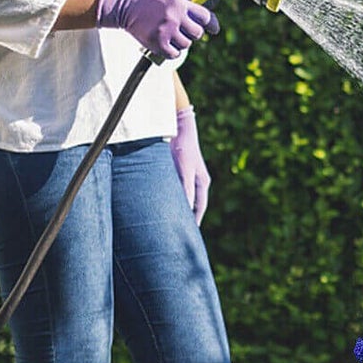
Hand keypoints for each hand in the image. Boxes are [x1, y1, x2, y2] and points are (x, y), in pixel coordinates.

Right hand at [95, 0, 218, 59]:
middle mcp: (175, 18)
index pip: (205, 16)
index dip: (212, 23)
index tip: (214, 29)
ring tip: (169, 35)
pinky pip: (175, 54)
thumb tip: (201, 14)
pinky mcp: (157, 43)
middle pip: (198, 33)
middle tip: (182, 30)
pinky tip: (166, 45)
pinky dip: (172, 52)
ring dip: (180, 42)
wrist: (123, 6)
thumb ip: (184, 2)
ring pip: (186, 45)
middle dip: (192, 33)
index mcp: (180, 4)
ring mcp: (167, 31)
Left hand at [170, 106, 210, 222]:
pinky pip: (174, 190)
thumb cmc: (183, 148)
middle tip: (177, 232)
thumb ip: (185, 189)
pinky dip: (170, 198)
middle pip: (192, 204)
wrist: (179, 127)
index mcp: (202, 183)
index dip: (194, 221)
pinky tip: (160, 204)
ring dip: (176, 208)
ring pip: (182, 197)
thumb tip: (186, 208)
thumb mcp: (185, 170)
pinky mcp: (177, 171)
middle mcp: (196, 182)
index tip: (189, 234)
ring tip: (167, 222)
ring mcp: (187, 176)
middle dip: (186, 217)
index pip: (199, 208)